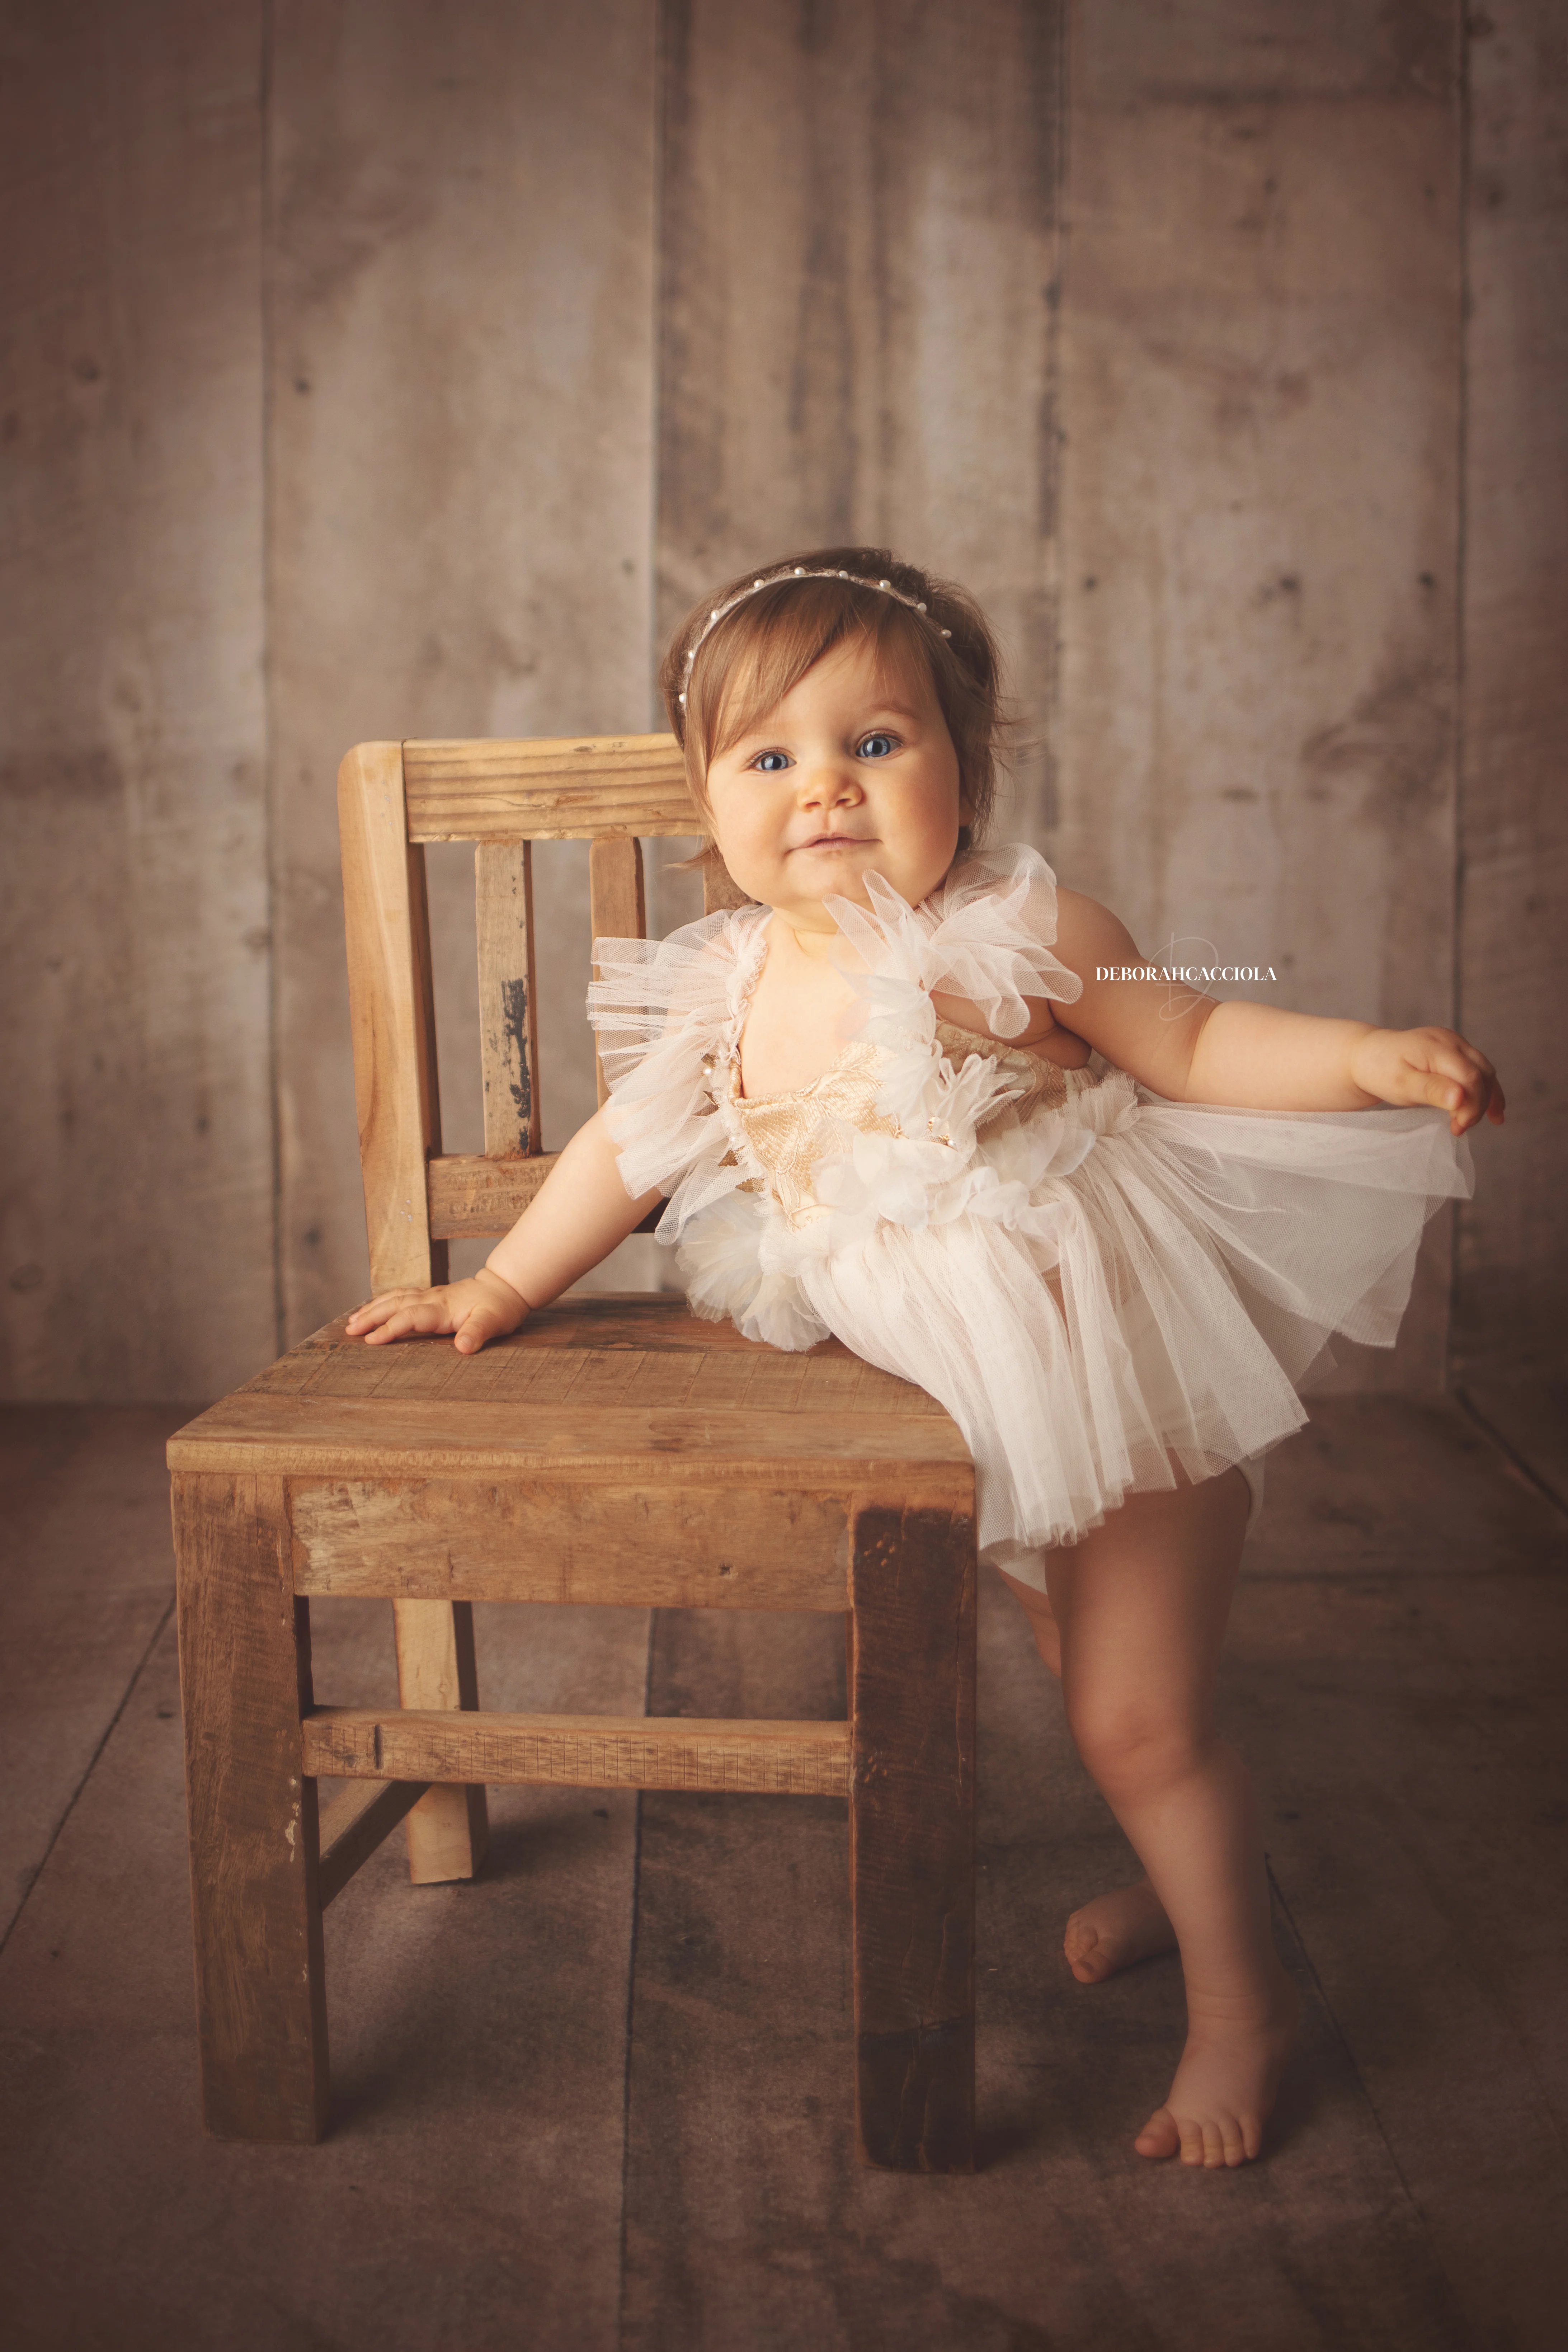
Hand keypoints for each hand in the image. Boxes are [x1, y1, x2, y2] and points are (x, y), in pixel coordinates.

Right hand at [344, 1266, 529, 1352]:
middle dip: (371, 1316)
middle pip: (395, 1304)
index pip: (411, 1317)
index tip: (371, 1340)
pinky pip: (401, 1296)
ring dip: (373, 1308)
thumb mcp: (494, 1322)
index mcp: (443, 1308)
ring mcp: (430, 1295)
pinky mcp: (430, 1296)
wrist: (505, 1288)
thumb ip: (478, 1333)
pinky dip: (383, 1301)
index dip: (391, 1328)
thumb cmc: (499, 1308)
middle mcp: (432, 1299)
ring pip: (395, 1298)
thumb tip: (463, 1347)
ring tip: (352, 1321)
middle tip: (350, 1330)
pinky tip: (372, 1309)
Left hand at [1347, 1026, 1505, 1135]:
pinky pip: (1479, 1071)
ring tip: (1470, 1123)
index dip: (1472, 1106)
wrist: (1366, 1056)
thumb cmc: (1380, 1071)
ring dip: (1486, 1099)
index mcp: (1437, 1046)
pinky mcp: (1455, 1051)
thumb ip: (1431, 1090)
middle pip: (1482, 1074)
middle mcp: (1451, 1040)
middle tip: (1459, 1128)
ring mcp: (1455, 1043)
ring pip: (1485, 1072)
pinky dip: (1487, 1091)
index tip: (1457, 1128)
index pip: (1470, 1078)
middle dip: (1478, 1105)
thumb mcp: (1401, 1085)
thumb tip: (1461, 1098)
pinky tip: (1494, 1112)